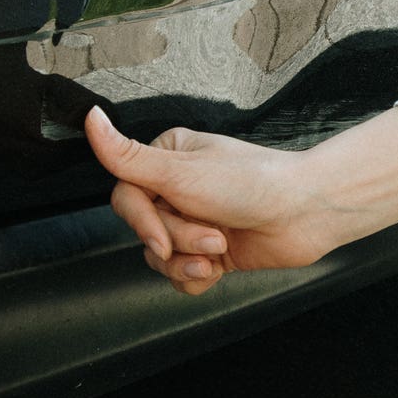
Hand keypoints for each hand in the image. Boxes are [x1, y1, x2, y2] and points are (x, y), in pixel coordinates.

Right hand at [85, 107, 341, 294]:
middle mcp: (178, 190)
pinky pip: (181, 276)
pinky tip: (220, 267)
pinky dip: (198, 278)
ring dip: (189, 262)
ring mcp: (194, 222)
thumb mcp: (181, 171)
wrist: (307, 213)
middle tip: (213, 235)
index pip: (125, 198)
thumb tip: (90, 119)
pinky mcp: (210, 252)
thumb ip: (128, 155)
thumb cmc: (254, 182)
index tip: (160, 237)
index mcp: (167, 160)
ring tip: (219, 249)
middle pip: (145, 231)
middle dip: (179, 241)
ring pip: (160, 258)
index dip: (142, 223)